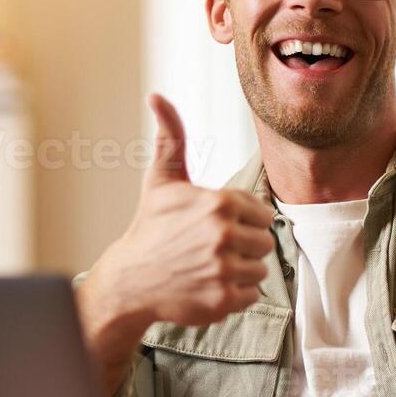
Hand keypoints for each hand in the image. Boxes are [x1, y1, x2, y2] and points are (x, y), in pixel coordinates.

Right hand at [78, 94, 275, 383]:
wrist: (130, 280)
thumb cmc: (150, 228)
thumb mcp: (162, 180)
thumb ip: (171, 137)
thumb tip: (157, 96)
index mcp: (219, 202)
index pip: (262, 213)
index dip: (241, 220)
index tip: (215, 226)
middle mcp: (224, 235)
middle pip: (265, 241)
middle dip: (243, 245)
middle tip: (211, 248)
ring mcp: (224, 269)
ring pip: (260, 269)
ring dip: (240, 270)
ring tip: (209, 266)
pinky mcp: (223, 300)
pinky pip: (252, 295)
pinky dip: (235, 294)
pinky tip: (209, 284)